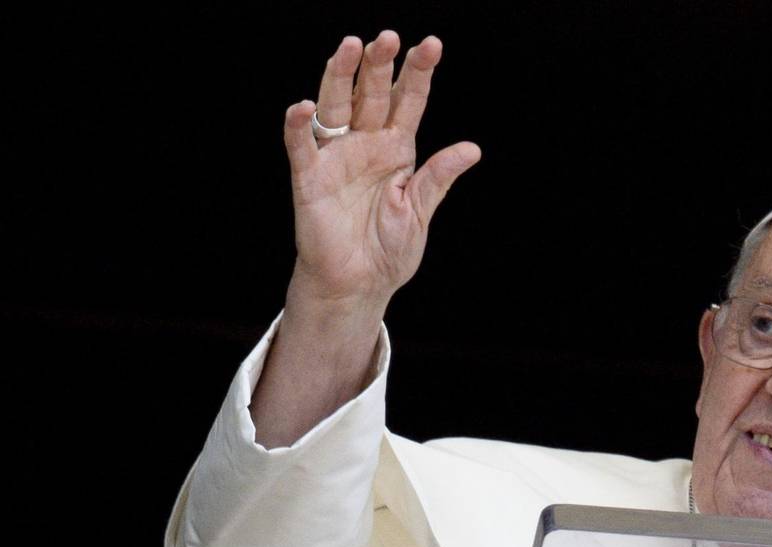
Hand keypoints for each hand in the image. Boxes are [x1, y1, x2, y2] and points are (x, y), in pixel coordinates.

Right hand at [281, 31, 480, 309]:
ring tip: (351, 47)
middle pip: (372, 93)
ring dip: (340, 76)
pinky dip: (298, 126)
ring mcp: (336, 156)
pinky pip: (301, 146)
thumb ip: (438, 178)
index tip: (432, 45)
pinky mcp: (309, 177)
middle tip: (388, 37)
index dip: (418, 73)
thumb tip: (472, 149)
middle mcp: (365, 143)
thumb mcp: (419, 210)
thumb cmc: (388, 249)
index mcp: (397, 148)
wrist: (358, 285)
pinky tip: (303, 106)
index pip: (408, 101)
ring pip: (335, 105)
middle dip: (380, 65)